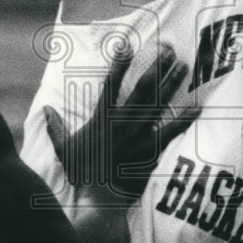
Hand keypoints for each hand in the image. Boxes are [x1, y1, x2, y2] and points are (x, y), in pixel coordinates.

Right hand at [43, 43, 195, 201]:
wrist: (100, 199)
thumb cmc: (83, 174)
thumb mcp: (65, 149)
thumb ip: (55, 127)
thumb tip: (44, 111)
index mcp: (102, 118)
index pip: (111, 83)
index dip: (119, 62)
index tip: (127, 43)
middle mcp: (122, 121)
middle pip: (143, 87)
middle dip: (156, 65)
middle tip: (169, 49)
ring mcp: (138, 134)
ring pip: (159, 103)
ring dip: (172, 83)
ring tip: (184, 66)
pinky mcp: (151, 149)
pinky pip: (172, 131)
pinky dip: (186, 119)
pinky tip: (198, 107)